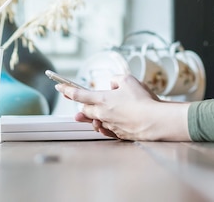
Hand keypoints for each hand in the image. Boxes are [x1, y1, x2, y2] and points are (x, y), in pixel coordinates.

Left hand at [56, 74, 190, 140]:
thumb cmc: (142, 100)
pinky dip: (104, 123)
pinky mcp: (117, 134)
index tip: (59, 86)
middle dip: (82, 104)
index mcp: (102, 99)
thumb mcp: (129, 80)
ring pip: (94, 120)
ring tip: (95, 111)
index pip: (78, 94)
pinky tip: (108, 121)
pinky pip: (106, 129)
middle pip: (85, 110)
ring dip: (92, 115)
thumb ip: (116, 79)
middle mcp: (102, 114)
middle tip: (80, 99)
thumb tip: (112, 85)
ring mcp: (109, 125)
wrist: (154, 121)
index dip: (66, 89)